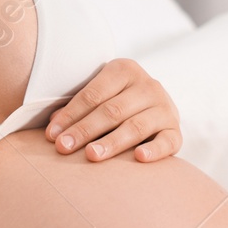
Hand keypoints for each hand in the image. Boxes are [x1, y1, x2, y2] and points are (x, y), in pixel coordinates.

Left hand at [45, 58, 181, 162]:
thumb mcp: (98, 96)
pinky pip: (167, 142)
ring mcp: (165, 108)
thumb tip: (53, 128)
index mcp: (125, 70)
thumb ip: (77, 109)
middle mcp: (148, 85)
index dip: (71, 114)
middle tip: (64, 148)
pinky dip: (154, 150)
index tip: (52, 135)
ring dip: (111, 142)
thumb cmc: (115, 101)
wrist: (153, 106)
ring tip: (91, 155)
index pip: (93, 94)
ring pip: (135, 126)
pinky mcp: (175, 130)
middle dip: (84, 130)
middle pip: (112, 110)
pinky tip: (139, 158)